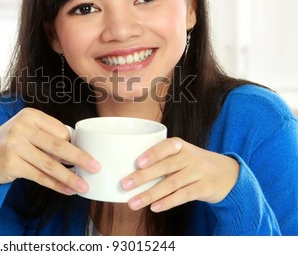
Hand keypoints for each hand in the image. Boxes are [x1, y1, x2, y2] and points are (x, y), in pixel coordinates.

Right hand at [0, 107, 99, 194]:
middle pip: (58, 146)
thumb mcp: (27, 132)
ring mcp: (15, 145)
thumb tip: (78, 152)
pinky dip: (56, 185)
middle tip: (96, 167)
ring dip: (70, 177)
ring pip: (50, 164)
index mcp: (30, 115)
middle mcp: (22, 127)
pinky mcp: (11, 163)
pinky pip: (40, 176)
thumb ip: (48, 137)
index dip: (74, 144)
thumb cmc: (10, 143)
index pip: (60, 130)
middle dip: (80, 158)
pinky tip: (67, 191)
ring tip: (84, 187)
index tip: (87, 156)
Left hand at [120, 137, 239, 211]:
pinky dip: (168, 202)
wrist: (228, 173)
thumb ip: (161, 159)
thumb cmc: (193, 163)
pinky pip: (183, 196)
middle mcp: (189, 157)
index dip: (152, 154)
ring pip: (171, 184)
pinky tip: (154, 208)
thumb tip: (128, 173)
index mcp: (180, 145)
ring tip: (132, 203)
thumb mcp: (181, 154)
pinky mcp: (204, 188)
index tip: (137, 162)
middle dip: (143, 177)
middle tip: (124, 185)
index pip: (166, 147)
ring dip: (150, 194)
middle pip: (165, 167)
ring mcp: (198, 173)